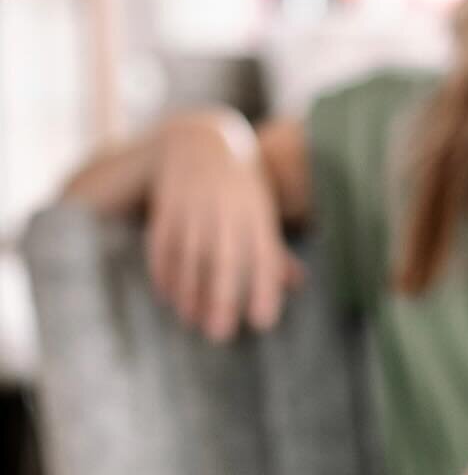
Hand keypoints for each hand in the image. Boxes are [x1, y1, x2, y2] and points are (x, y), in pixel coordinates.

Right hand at [147, 115, 303, 341]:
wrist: (201, 138)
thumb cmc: (240, 187)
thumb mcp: (262, 212)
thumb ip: (275, 249)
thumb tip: (297, 285)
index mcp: (256, 214)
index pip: (264, 256)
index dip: (264, 289)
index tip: (262, 323)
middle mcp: (227, 210)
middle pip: (224, 259)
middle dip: (222, 298)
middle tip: (219, 335)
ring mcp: (195, 205)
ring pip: (190, 255)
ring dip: (189, 292)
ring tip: (192, 321)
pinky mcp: (168, 204)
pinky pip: (162, 242)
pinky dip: (164, 270)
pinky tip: (168, 296)